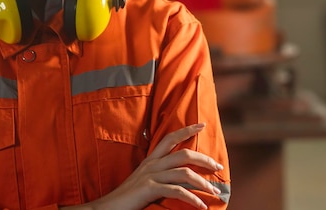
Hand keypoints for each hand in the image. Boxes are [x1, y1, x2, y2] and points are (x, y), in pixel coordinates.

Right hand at [64, 123, 223, 209]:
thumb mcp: (144, 180)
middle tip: (218, 167)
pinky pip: (177, 191)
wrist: (107, 207)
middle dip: (204, 159)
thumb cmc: (127, 196)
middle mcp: (152, 164)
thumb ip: (159, 175)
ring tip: (214, 191)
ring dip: (203, 183)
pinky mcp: (150, 189)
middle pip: (184, 153)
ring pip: (184, 172)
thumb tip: (179, 176)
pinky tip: (201, 206)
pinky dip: (192, 198)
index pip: (170, 137)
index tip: (202, 124)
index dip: (187, 129)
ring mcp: (151, 176)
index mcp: (150, 159)